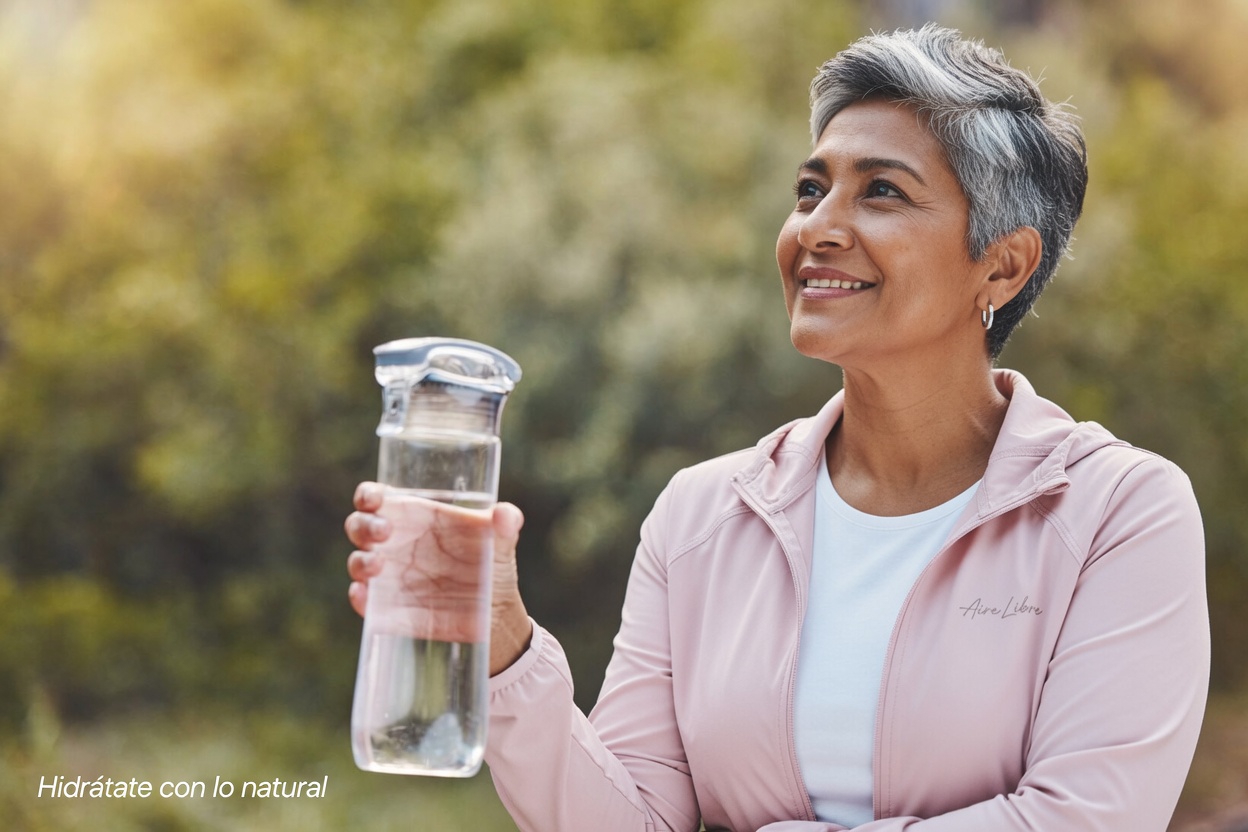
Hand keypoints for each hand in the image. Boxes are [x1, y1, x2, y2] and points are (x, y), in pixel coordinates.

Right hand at [345, 482, 533, 675]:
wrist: (494, 613)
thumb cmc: (491, 563)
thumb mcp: (502, 540)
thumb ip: (507, 523)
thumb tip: (507, 515)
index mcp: (414, 516)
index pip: (377, 498)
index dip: (368, 495)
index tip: (375, 498)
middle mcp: (394, 543)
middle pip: (359, 526)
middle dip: (364, 526)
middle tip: (385, 532)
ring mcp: (388, 576)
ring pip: (358, 562)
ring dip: (361, 561)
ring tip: (380, 566)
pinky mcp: (389, 607)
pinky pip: (365, 602)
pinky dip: (360, 598)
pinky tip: (366, 596)